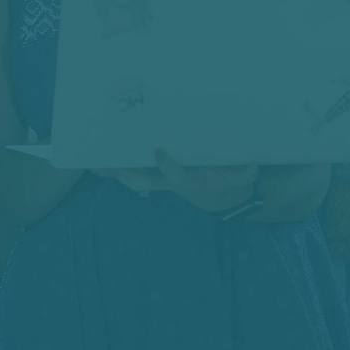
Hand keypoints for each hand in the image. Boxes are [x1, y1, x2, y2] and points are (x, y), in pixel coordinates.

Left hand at [94, 151, 259, 211]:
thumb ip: (246, 173)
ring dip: (117, 173)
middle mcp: (174, 183)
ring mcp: (164, 182)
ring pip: (137, 178)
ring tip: (96, 166)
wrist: (222, 198)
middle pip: (147, 181)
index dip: (167, 166)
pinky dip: (120, 171)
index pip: (177, 176)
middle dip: (129, 174)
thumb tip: (253, 166)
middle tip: (109, 166)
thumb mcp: (240, 177)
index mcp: (192, 180)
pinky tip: (103, 167)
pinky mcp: (159, 179)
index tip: (158, 151)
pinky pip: (137, 174)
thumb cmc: (228, 182)